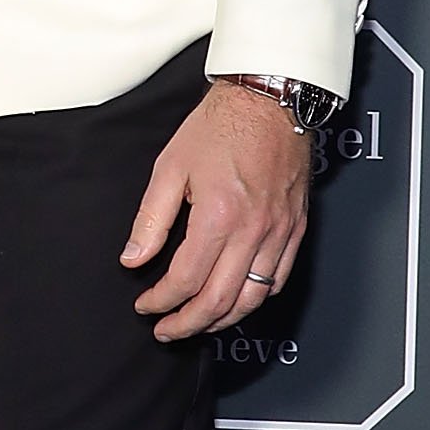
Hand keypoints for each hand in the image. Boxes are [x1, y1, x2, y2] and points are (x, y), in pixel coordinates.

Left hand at [122, 82, 310, 340]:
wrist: (269, 99)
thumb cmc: (220, 125)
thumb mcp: (170, 166)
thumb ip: (151, 219)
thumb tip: (133, 259)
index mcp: (218, 217)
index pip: (185, 280)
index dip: (161, 302)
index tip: (145, 306)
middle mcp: (252, 232)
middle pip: (220, 301)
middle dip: (188, 324)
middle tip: (166, 330)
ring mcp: (278, 233)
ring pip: (252, 299)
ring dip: (222, 320)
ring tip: (198, 322)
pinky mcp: (295, 229)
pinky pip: (277, 280)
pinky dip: (255, 299)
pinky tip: (236, 300)